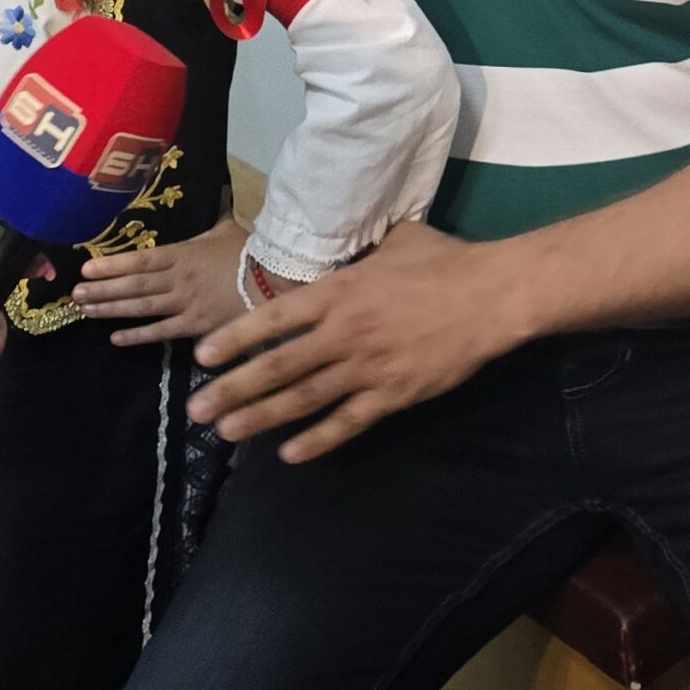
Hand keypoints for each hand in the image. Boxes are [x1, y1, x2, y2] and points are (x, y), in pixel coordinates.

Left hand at [74, 215, 263, 346]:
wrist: (276, 282)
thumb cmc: (251, 252)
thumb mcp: (227, 229)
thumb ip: (214, 217)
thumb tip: (214, 194)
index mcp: (183, 254)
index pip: (141, 259)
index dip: (112, 264)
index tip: (86, 268)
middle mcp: (178, 279)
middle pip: (134, 285)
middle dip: (102, 290)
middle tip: (74, 294)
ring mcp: (185, 304)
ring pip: (141, 307)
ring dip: (111, 309)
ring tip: (85, 311)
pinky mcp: (195, 327)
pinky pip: (161, 332)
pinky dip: (138, 336)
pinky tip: (116, 338)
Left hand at [189, 223, 516, 462]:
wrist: (492, 296)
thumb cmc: (444, 261)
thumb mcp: (396, 240)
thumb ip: (361, 247)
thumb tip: (342, 235)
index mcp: (340, 291)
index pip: (275, 318)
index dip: (236, 339)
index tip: (204, 357)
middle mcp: (344, 332)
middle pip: (278, 366)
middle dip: (234, 388)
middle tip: (197, 410)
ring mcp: (368, 368)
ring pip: (304, 399)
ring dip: (262, 418)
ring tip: (227, 433)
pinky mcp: (393, 395)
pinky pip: (348, 423)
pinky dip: (318, 440)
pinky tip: (290, 454)